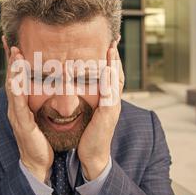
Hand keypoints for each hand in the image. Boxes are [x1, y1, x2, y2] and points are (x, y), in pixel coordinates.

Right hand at [5, 47, 53, 182]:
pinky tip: (18, 82)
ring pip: (13, 89)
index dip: (14, 61)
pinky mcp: (22, 125)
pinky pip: (19, 106)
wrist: (38, 162)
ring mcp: (16, 116)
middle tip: (11, 42)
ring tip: (15, 55)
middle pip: (11, 79)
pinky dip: (18, 92)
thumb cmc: (42, 139)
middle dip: (11, 60)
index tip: (13, 43)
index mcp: (21, 104)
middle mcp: (15, 107)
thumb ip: (42, 102)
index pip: (17, 78)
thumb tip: (53, 85)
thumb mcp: (42, 115)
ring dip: (13, 71)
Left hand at [77, 42, 124, 180]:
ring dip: (115, 63)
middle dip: (116, 56)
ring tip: (112, 48)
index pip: (112, 76)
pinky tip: (106, 69)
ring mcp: (113, 108)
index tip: (110, 44)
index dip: (112, 60)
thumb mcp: (88, 114)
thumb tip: (77, 88)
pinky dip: (109, 79)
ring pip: (117, 81)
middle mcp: (113, 102)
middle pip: (118, 74)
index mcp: (108, 101)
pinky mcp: (108, 114)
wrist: (91, 156)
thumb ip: (87, 101)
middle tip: (115, 39)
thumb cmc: (87, 136)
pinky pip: (110, 93)